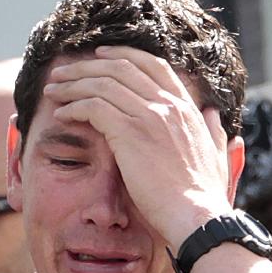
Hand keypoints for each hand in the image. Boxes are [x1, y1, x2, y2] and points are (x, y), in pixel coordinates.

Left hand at [44, 46, 235, 251]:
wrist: (196, 216)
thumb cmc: (204, 196)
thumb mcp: (218, 156)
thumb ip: (213, 131)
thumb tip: (213, 114)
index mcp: (186, 108)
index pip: (153, 65)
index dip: (123, 56)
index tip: (100, 57)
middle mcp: (167, 105)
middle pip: (121, 67)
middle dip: (88, 65)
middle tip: (65, 71)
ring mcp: (149, 116)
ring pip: (102, 83)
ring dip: (73, 83)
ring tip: (54, 89)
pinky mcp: (129, 133)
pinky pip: (93, 106)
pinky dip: (74, 106)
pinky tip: (62, 114)